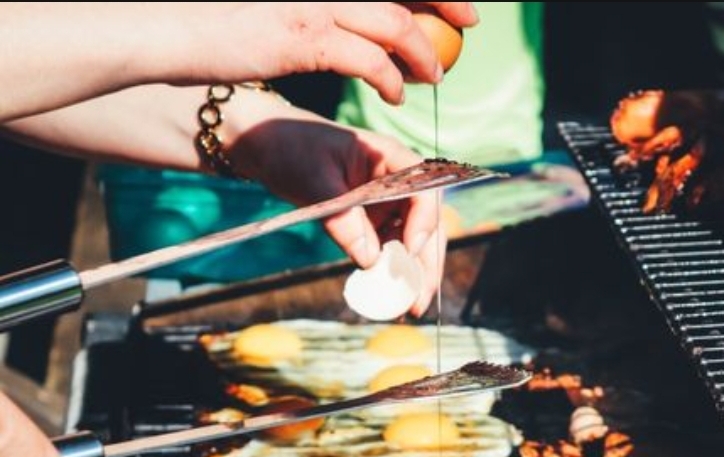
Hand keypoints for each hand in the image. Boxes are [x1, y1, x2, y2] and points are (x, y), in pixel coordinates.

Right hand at [0, 2, 478, 121]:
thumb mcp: (272, 1)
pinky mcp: (302, 38)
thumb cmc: (214, 16)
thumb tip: (345, 15)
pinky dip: (390, 77)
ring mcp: (312, 4)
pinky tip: (395, 94)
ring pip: (395, 23)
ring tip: (432, 74)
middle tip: (470, 20)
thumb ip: (314, 4)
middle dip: (445, 0)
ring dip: (422, 51)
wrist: (166, 27)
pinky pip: (367, 59)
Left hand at [230, 96, 446, 315]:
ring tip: (409, 307)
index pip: (424, 191)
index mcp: (391, 158)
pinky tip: (389, 295)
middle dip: (426, 263)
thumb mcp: (314, 181)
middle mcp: (398, 180)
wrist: (268, 144)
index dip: (423, 223)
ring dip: (414, 273)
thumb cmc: (292, 148)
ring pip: (414, 240)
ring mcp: (388, 201)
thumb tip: (369, 260)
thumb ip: (343, 219)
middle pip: (427, 223)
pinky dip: (391, 270)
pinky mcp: (374, 218)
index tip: (410, 253)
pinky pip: (390, 246)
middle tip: (419, 301)